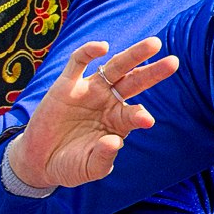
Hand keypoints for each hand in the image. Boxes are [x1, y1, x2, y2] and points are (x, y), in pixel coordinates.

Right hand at [7, 39, 178, 189]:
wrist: (39, 161)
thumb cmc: (69, 165)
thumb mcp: (90, 169)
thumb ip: (103, 158)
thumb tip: (114, 141)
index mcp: (118, 122)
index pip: (135, 113)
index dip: (141, 115)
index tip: (146, 121)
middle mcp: (107, 102)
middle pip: (134, 82)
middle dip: (153, 72)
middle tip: (174, 62)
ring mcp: (88, 91)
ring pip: (114, 68)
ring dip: (133, 55)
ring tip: (154, 44)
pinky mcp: (65, 85)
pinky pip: (78, 63)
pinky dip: (89, 52)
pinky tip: (102, 47)